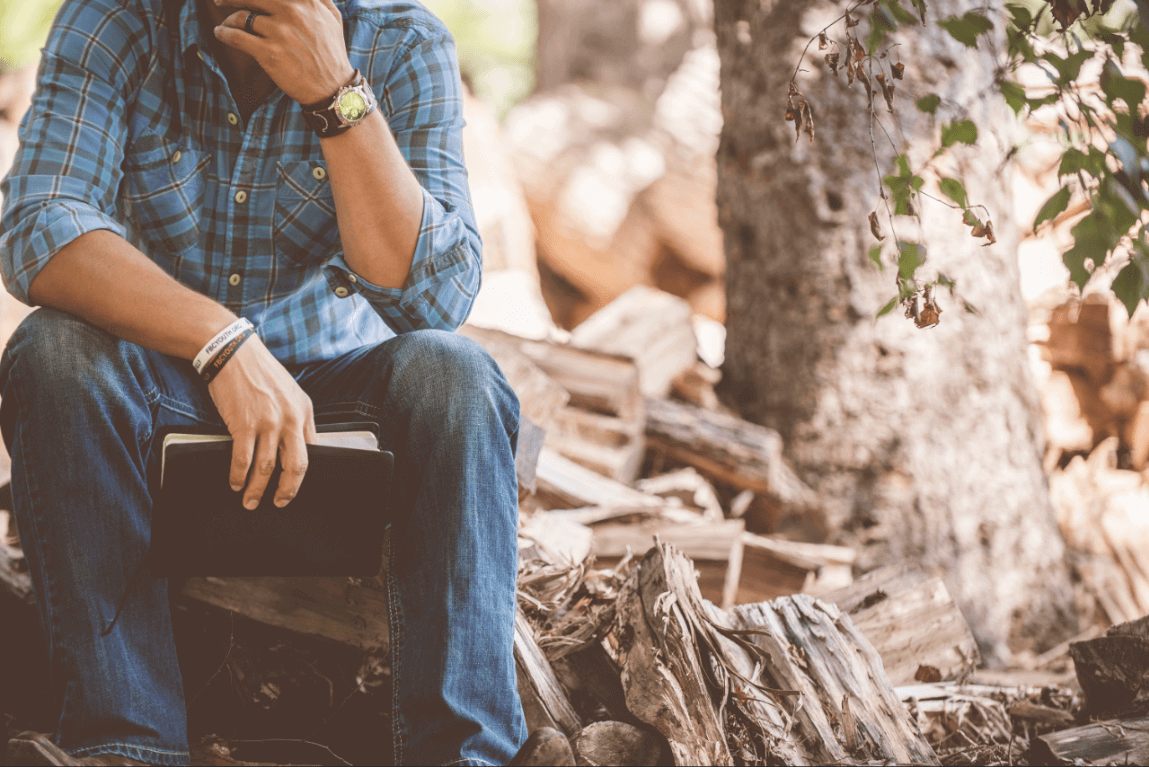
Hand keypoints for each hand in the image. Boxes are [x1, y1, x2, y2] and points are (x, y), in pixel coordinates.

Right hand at [207, 333, 317, 508]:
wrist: (232, 352)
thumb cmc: (259, 372)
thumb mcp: (290, 392)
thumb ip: (296, 417)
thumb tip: (297, 445)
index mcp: (305, 411)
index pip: (312, 451)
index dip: (303, 473)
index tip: (295, 486)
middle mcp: (290, 419)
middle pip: (295, 466)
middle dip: (287, 490)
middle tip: (279, 503)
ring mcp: (267, 423)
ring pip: (266, 468)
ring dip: (257, 489)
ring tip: (250, 500)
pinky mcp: (243, 424)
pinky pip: (243, 460)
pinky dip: (238, 476)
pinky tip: (235, 483)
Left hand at [213, 0, 355, 104]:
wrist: (333, 88)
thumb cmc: (332, 52)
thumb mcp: (332, 17)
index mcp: (306, 1)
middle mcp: (292, 12)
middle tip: (221, 1)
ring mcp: (280, 32)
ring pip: (241, 16)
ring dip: (228, 19)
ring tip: (226, 24)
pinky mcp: (269, 53)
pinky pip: (237, 37)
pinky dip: (224, 34)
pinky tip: (220, 33)